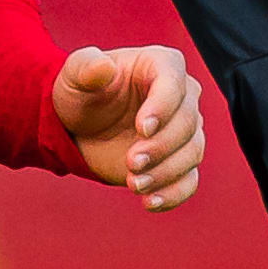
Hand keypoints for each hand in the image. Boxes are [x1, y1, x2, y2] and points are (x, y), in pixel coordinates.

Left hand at [53, 41, 204, 205]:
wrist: (81, 128)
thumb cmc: (82, 93)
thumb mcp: (75, 74)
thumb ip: (86, 66)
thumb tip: (104, 66)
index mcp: (162, 66)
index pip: (174, 84)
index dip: (163, 107)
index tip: (142, 128)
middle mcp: (182, 97)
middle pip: (188, 123)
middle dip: (161, 147)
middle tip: (131, 162)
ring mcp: (183, 131)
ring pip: (192, 153)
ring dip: (165, 172)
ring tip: (133, 184)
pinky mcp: (179, 162)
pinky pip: (189, 180)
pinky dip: (173, 194)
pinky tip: (149, 203)